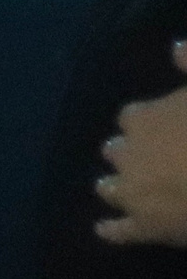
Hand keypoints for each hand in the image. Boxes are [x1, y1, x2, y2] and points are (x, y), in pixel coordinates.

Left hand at [97, 55, 186, 246]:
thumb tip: (175, 47)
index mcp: (143, 119)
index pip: (132, 116)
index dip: (145, 120)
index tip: (156, 123)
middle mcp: (126, 155)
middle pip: (116, 150)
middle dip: (126, 152)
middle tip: (142, 156)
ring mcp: (131, 195)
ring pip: (109, 188)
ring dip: (113, 185)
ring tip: (118, 187)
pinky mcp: (144, 229)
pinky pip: (117, 231)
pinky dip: (110, 230)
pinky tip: (103, 230)